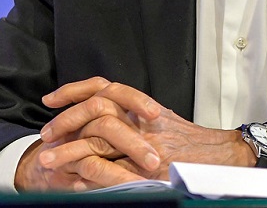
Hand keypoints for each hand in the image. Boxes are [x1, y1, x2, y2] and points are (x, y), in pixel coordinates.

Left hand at [25, 77, 253, 189]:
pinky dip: (88, 172)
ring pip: (97, 137)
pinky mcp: (145, 168)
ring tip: (47, 158)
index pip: (102, 88)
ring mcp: (143, 144)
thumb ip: (134, 116)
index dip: (73, 91)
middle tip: (45, 133)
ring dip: (68, 149)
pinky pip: (110, 168)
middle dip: (65, 120)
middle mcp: (141, 119)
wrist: (220, 158)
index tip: (51, 99)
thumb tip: (101, 115)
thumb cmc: (191, 142)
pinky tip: (73, 178)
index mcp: (142, 106)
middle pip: (94, 109)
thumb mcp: (161, 120)